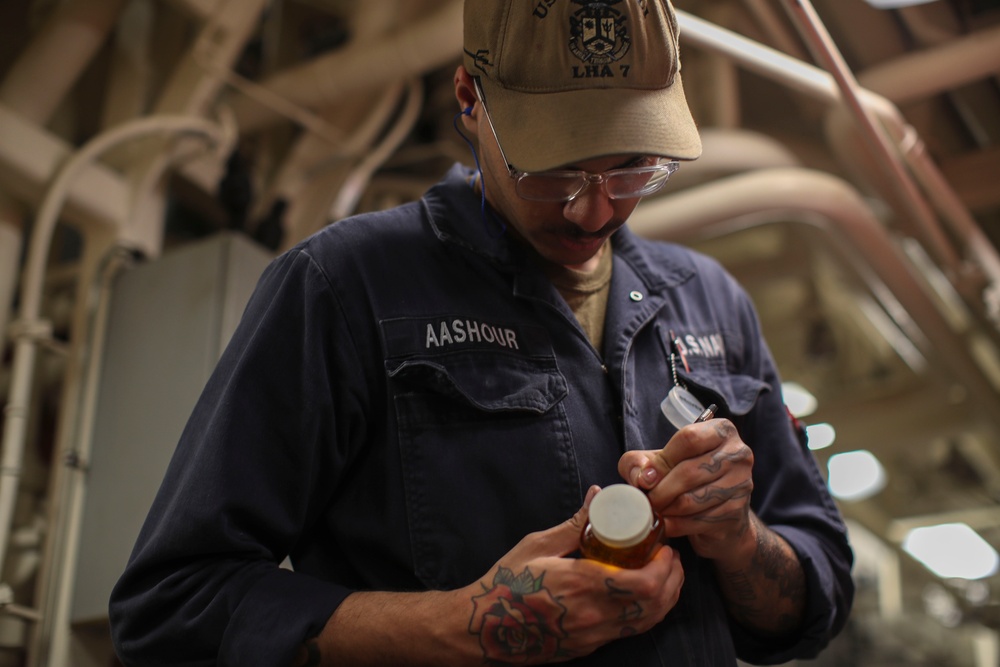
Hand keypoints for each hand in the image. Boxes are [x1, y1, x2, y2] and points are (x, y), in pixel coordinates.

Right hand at [464, 485, 684, 663]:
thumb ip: (573, 524)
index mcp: (583, 585)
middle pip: (654, 605)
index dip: (665, 567)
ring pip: (647, 622)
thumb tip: (598, 495)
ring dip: (665, 599)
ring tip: (664, 575)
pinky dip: (647, 614)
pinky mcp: (589, 646)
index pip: (644, 583)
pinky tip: (644, 597)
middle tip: (670, 557)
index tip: (665, 547)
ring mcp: (593, 635)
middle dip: (672, 580)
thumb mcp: (537, 546)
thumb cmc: (506, 583)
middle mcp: (594, 615)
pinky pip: (630, 631)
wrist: (484, 628)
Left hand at [619, 418, 755, 562]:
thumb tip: (643, 477)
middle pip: (688, 472)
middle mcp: (738, 454)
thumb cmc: (688, 479)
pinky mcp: (737, 511)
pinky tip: (667, 524)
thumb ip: (641, 461)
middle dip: (660, 490)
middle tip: (646, 500)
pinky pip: (698, 520)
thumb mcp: (661, 461)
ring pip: (691, 500)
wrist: (721, 515)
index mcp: (721, 431)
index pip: (689, 438)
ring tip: (655, 511)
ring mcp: (741, 483)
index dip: (663, 460)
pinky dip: (676, 525)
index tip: (647, 477)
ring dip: (666, 509)